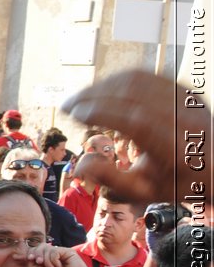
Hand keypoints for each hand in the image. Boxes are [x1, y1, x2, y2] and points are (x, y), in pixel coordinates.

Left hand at [21, 244, 96, 266]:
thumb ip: (34, 266)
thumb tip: (26, 258)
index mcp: (48, 260)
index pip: (36, 252)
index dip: (29, 253)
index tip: (23, 258)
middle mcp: (54, 255)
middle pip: (40, 247)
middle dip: (36, 254)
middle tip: (38, 262)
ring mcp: (61, 252)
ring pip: (46, 248)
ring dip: (46, 260)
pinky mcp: (68, 252)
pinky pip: (54, 251)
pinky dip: (53, 260)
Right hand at [62, 70, 197, 204]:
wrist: (213, 165)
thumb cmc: (176, 181)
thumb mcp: (144, 190)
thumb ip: (111, 179)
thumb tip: (81, 163)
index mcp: (177, 147)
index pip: (135, 121)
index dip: (101, 114)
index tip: (73, 115)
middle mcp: (185, 119)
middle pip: (132, 95)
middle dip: (93, 96)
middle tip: (68, 106)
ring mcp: (186, 100)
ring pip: (137, 81)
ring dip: (102, 86)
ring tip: (80, 99)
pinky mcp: (183, 89)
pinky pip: (146, 76)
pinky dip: (118, 80)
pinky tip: (101, 90)